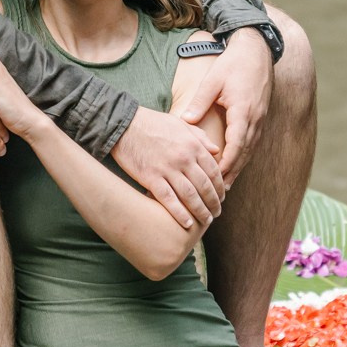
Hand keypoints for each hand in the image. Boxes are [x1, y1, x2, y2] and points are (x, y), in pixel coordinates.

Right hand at [112, 106, 224, 230]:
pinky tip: (187, 223)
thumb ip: (200, 137)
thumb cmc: (152, 123)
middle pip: (205, 186)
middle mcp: (184, 158)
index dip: (219, 187)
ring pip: (190, 196)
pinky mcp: (151, 178)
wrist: (124, 124)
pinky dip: (180, 213)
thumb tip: (217, 150)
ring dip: (200, 211)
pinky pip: (169, 199)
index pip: (213, 171)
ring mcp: (167, 169)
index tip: (221, 198)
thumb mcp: (180, 124)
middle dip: (213, 202)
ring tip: (206, 221)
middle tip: (216, 213)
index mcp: (193, 145)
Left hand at [172, 28, 272, 180]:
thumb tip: (184, 122)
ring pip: (249, 151)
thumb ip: (199, 103)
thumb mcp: (212, 81)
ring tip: (225, 186)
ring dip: (238, 168)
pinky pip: (252, 142)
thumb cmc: (233, 63)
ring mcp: (261, 119)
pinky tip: (234, 166)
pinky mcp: (261, 117)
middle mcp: (255, 119)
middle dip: (232, 174)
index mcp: (243, 112)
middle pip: (244, 154)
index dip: (226, 165)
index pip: (235, 146)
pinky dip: (243, 156)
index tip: (215, 180)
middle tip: (218, 193)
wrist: (257, 50)